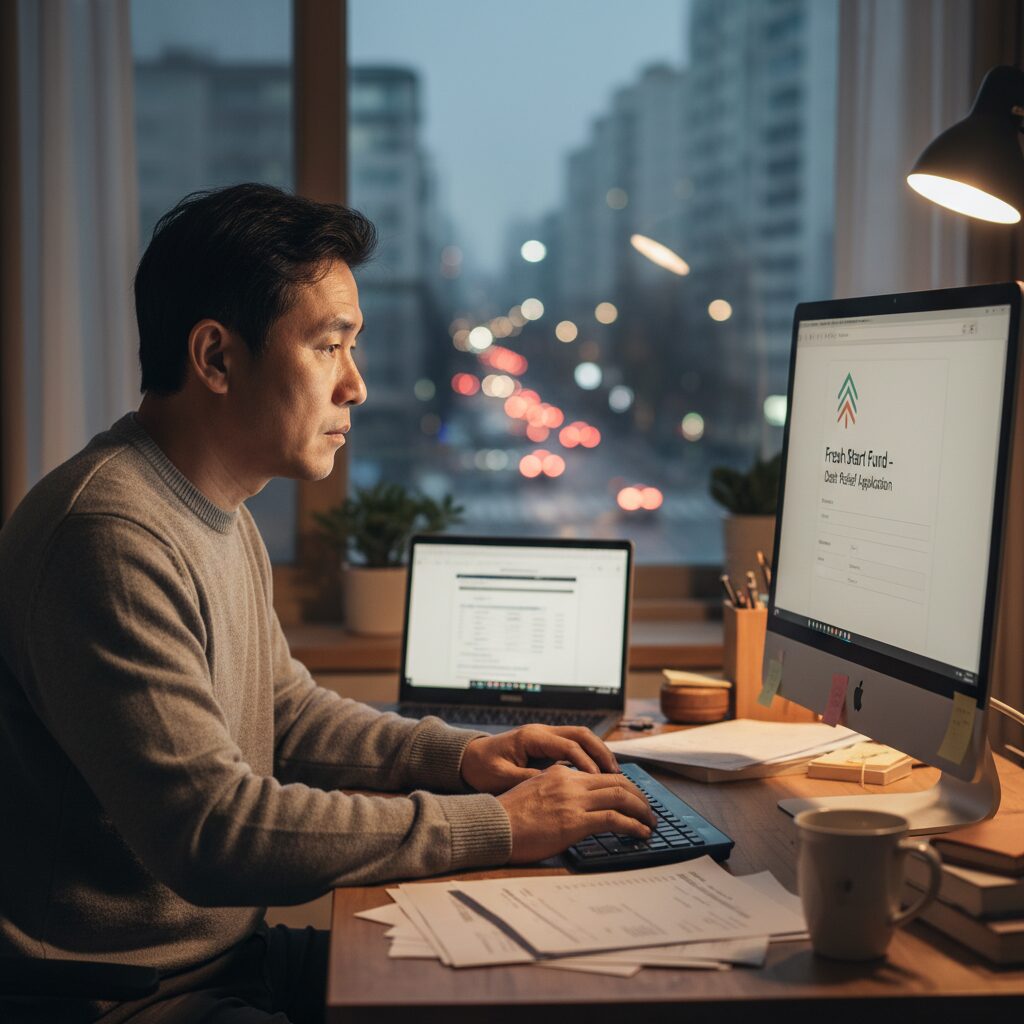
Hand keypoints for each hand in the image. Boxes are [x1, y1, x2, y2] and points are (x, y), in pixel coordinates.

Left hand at [460, 724, 618, 794]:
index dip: (586, 763)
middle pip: (581, 734)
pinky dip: (589, 757)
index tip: (598, 781)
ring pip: (581, 738)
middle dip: (601, 753)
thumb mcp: (502, 778)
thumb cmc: (481, 769)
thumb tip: (555, 789)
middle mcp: (542, 732)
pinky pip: (574, 746)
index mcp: (532, 738)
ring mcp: (545, 736)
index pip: (568, 746)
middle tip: (617, 775)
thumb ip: (528, 781)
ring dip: (599, 753)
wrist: (467, 759)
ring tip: (614, 775)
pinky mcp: (546, 745)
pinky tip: (597, 775)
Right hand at [496, 764, 656, 862]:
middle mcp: (570, 782)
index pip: (601, 774)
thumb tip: (573, 803)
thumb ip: (556, 792)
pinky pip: (614, 819)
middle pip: (617, 781)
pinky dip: (633, 825)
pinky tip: (641, 832)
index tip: (632, 797)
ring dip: (642, 810)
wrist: (492, 826)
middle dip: (639, 796)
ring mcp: (573, 801)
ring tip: (650, 822)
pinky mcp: (574, 821)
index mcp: (560, 774)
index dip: (623, 785)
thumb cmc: (508, 817)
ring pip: (621, 796)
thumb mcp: (534, 793)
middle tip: (648, 810)